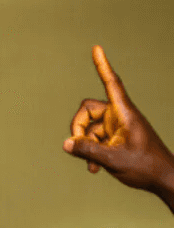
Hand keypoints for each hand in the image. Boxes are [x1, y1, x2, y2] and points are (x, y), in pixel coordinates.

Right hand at [64, 45, 173, 204]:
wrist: (162, 179)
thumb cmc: (145, 166)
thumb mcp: (113, 159)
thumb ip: (87, 151)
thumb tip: (66, 143)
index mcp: (125, 114)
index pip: (112, 84)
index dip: (103, 66)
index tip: (97, 48)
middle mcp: (120, 117)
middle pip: (88, 110)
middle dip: (79, 127)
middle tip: (77, 145)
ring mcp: (117, 128)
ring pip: (89, 128)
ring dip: (85, 146)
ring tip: (94, 165)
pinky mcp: (114, 139)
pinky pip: (93, 140)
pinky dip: (90, 152)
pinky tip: (95, 168)